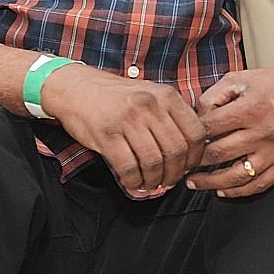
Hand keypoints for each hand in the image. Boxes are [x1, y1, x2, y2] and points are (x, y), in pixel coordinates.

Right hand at [41, 63, 205, 193]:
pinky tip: (134, 182)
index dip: (195, 157)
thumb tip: (192, 149)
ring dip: (155, 181)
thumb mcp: (152, 94)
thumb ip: (172, 115)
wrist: (77, 89)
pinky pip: (128, 167)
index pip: (196, 133)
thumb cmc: (118, 97)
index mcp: (167, 96)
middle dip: (175, 174)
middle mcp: (150, 106)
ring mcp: (128, 120)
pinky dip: (134, 181)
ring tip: (152, 184)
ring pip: (153, 162)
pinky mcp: (106, 135)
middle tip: (169, 181)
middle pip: (176, 151)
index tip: (188, 167)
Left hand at [186, 62, 273, 196]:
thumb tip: (195, 116)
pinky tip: (223, 190)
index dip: (190, 135)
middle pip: (217, 154)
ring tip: (195, 183)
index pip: (209, 128)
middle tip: (183, 162)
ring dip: (210, 182)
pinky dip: (238, 191)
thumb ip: (214, 95)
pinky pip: (259, 185)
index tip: (183, 139)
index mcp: (250, 108)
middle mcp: (263, 132)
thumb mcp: (241, 78)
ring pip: (235, 176)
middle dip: (195, 161)